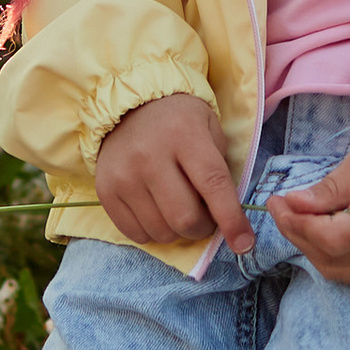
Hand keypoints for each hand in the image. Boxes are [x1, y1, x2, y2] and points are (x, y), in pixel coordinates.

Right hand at [95, 95, 253, 253]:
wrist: (129, 106)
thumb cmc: (179, 122)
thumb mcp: (210, 129)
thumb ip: (220, 171)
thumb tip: (227, 221)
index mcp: (184, 135)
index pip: (213, 184)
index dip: (231, 219)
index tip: (244, 243)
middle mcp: (150, 155)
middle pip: (184, 217)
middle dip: (202, 228)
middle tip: (205, 218)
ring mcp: (124, 175)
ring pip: (161, 231)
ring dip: (178, 232)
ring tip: (179, 211)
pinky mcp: (105, 190)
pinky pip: (135, 234)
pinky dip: (153, 233)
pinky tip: (156, 213)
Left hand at [268, 124, 349, 288]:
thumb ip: (331, 187)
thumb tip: (294, 204)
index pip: (334, 237)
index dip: (300, 225)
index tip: (279, 202)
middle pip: (331, 258)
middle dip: (297, 234)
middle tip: (280, 207)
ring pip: (338, 271)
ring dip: (309, 249)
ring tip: (295, 218)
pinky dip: (328, 257)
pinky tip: (319, 233)